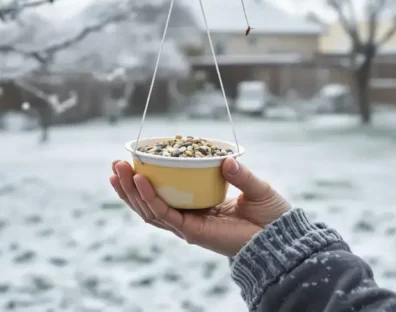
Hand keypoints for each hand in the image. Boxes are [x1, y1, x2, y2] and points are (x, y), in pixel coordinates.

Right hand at [109, 158, 291, 256]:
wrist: (280, 237)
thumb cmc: (270, 215)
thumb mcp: (254, 186)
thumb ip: (240, 173)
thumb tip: (224, 158)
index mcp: (197, 206)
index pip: (163, 193)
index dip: (144, 180)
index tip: (132, 159)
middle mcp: (188, 217)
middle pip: (148, 203)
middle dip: (128, 185)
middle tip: (115, 163)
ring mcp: (187, 225)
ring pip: (149, 209)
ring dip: (131, 191)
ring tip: (118, 170)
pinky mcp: (190, 231)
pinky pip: (164, 214)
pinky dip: (150, 198)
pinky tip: (141, 181)